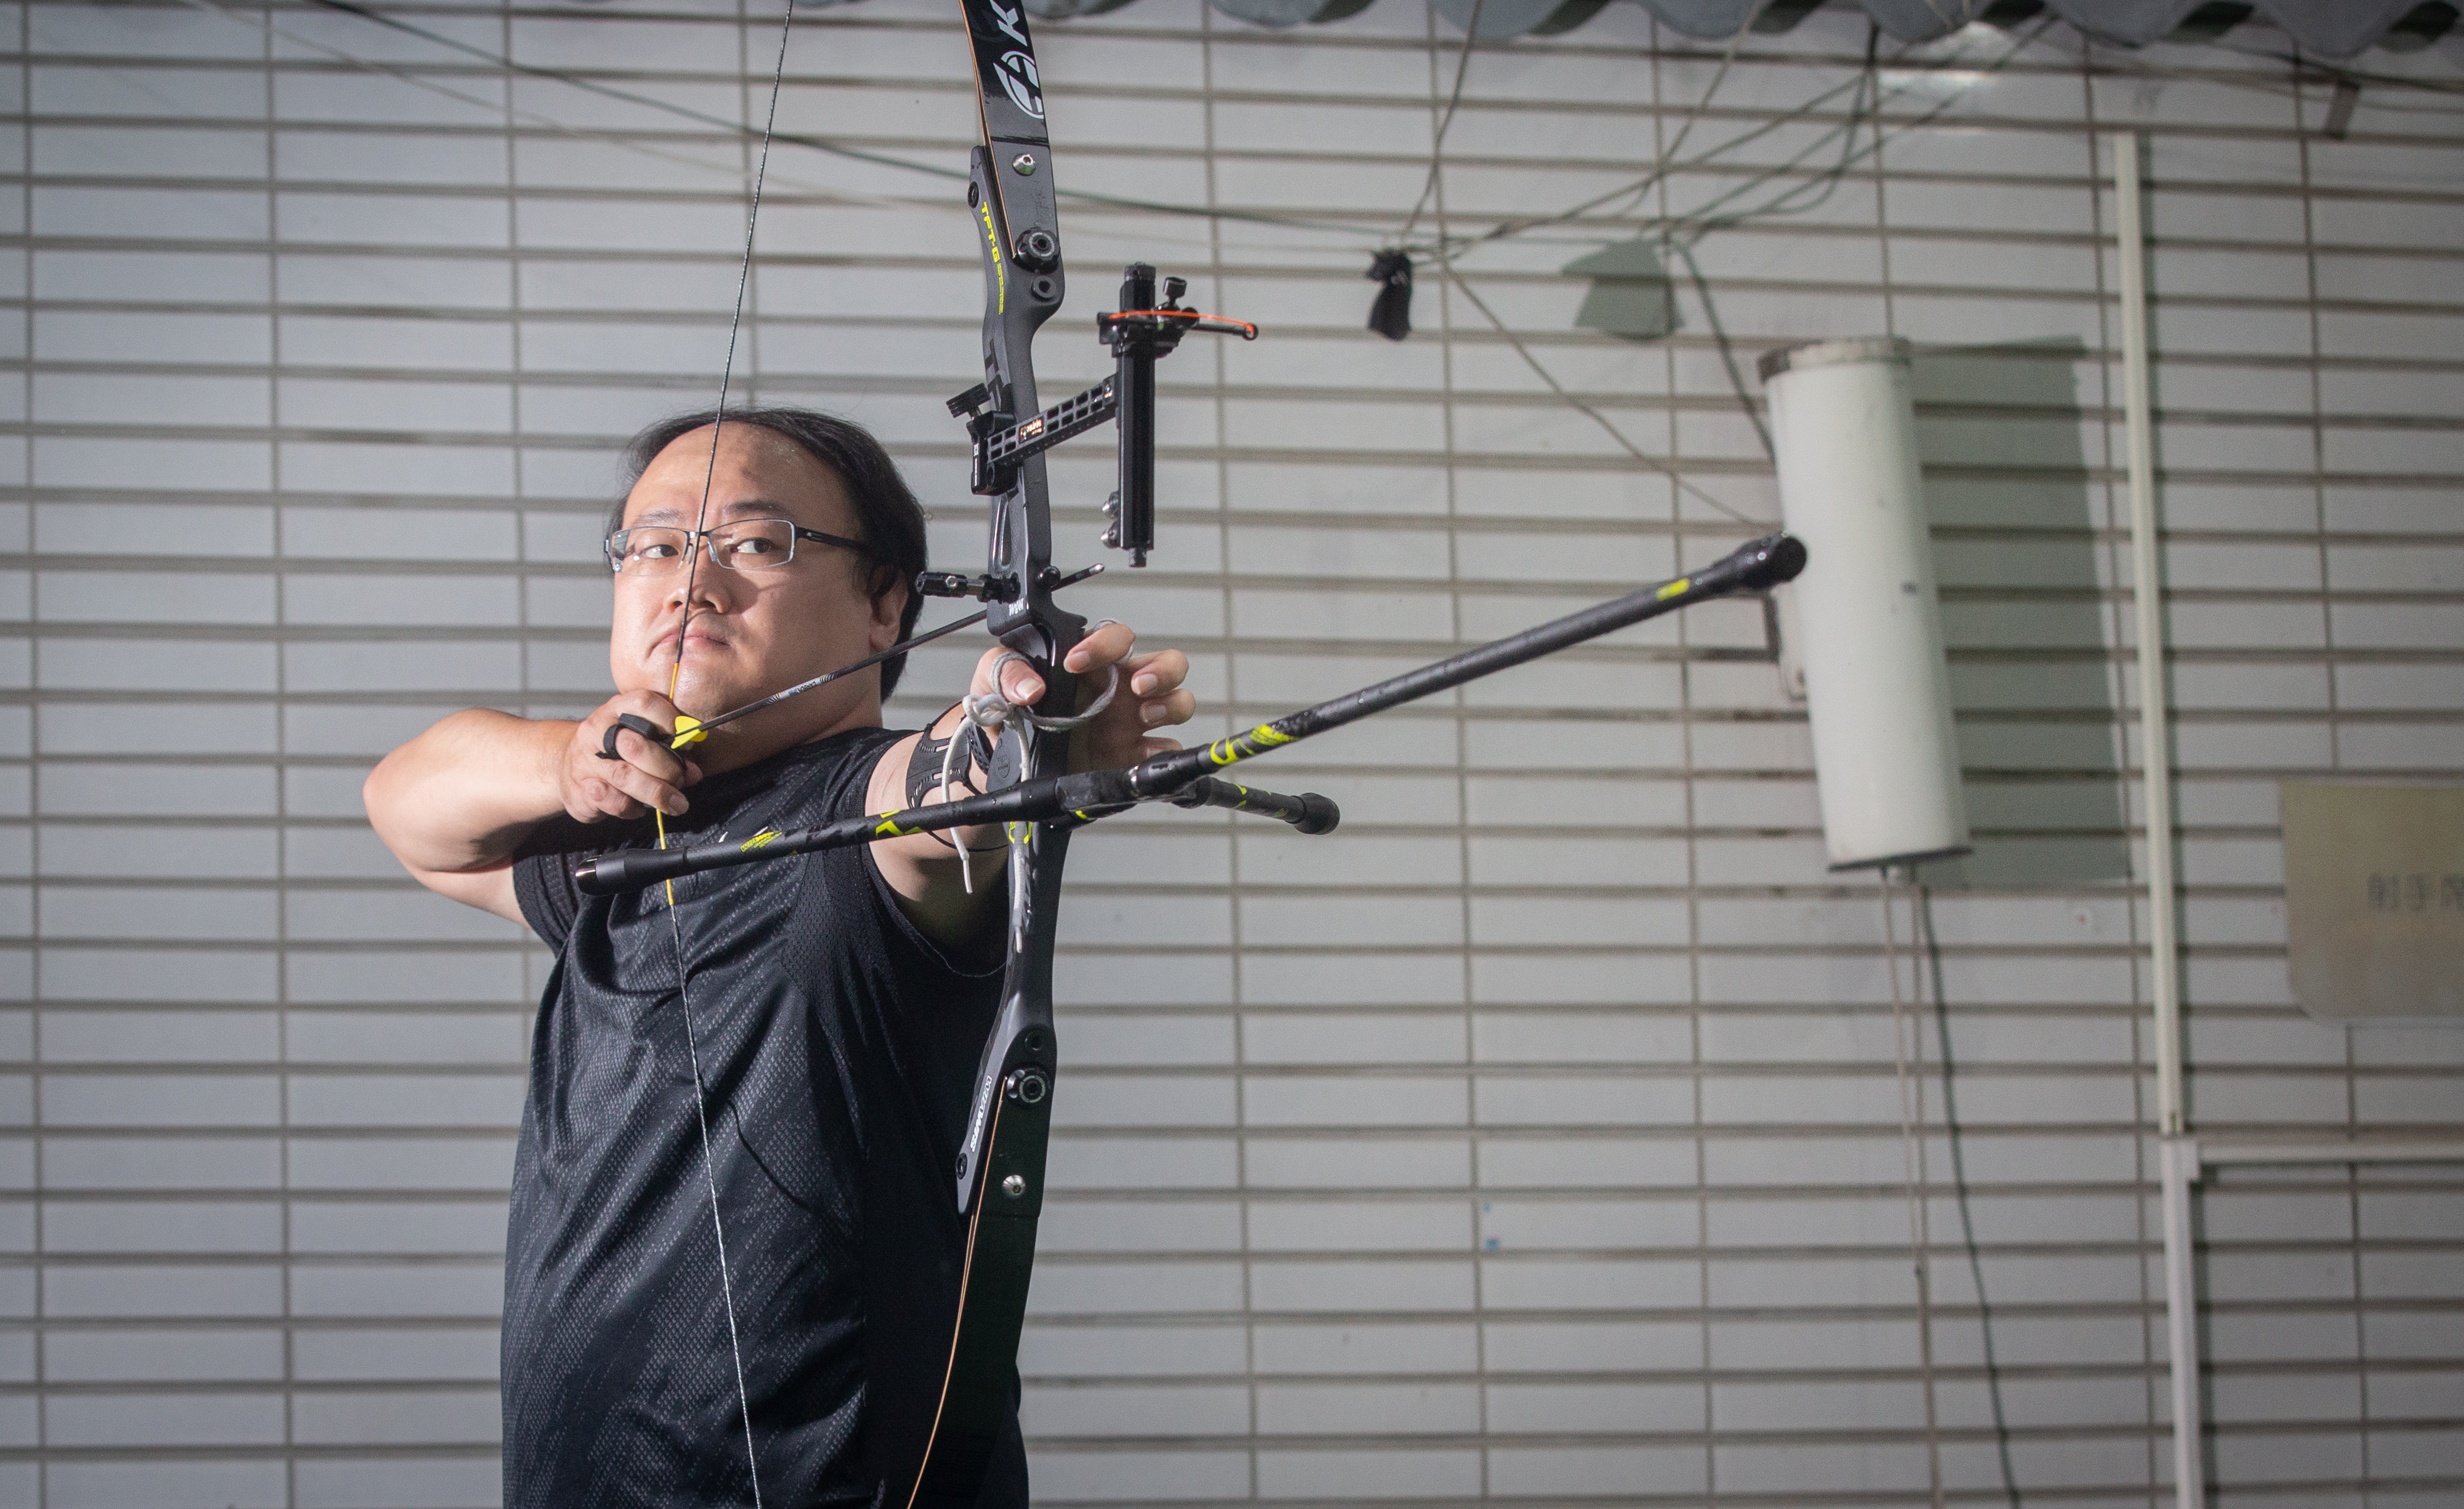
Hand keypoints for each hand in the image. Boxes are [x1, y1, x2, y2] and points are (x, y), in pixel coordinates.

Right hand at [561, 691, 702, 821]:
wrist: (566, 766)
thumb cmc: (613, 751)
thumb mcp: (638, 738)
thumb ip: (668, 750)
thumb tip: (694, 772)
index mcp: (616, 709)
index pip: (644, 703)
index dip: (670, 722)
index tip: (688, 743)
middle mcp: (597, 730)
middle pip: (635, 745)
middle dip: (666, 767)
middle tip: (681, 779)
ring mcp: (586, 760)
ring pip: (625, 776)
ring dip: (657, 792)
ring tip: (677, 803)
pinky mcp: (580, 789)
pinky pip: (614, 801)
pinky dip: (634, 808)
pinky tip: (641, 808)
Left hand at [968, 622, 1193, 771]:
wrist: (1001, 760)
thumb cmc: (1005, 711)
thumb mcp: (993, 681)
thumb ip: (1007, 673)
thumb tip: (1030, 688)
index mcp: (1091, 663)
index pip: (1116, 638)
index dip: (1104, 644)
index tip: (1077, 661)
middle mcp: (1119, 689)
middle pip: (1166, 664)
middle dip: (1162, 670)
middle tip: (1137, 685)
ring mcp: (1129, 722)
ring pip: (1177, 702)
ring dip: (1170, 704)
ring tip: (1145, 716)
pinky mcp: (1130, 755)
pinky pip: (1164, 749)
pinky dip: (1163, 752)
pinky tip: (1144, 752)